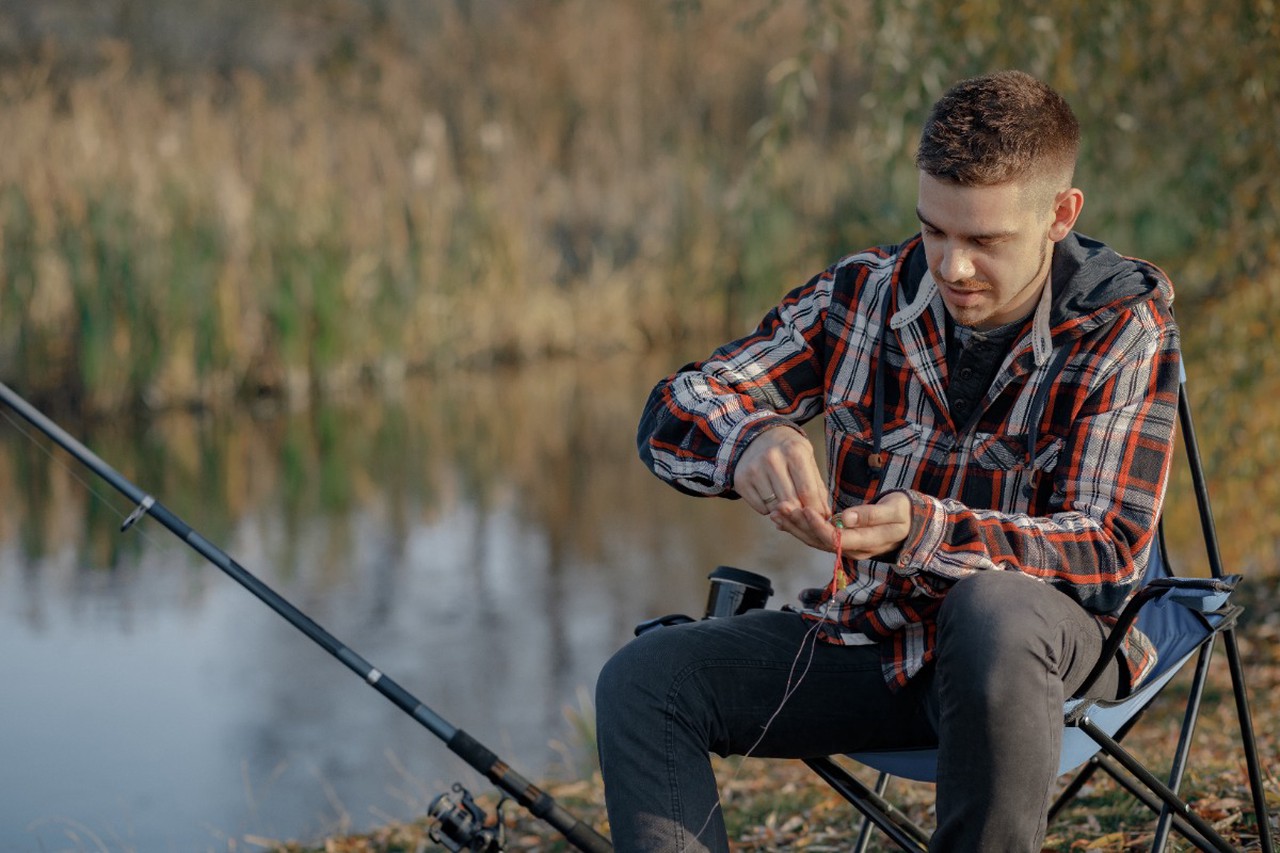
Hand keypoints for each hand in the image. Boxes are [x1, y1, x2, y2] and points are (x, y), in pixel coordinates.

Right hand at [734, 425, 827, 516]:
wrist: (757, 436)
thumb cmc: (788, 450)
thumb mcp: (807, 459)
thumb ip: (817, 488)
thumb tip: (824, 515)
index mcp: (794, 451)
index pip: (807, 491)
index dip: (816, 509)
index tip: (821, 517)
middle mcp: (772, 459)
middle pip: (791, 501)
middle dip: (801, 513)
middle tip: (805, 515)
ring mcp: (754, 470)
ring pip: (775, 508)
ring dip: (784, 511)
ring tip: (786, 499)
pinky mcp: (741, 481)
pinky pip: (761, 508)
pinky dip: (769, 509)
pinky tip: (771, 495)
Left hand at [772, 491, 911, 559]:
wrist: (910, 524)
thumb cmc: (904, 513)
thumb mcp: (894, 510)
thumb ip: (871, 515)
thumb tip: (846, 518)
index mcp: (866, 542)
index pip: (836, 538)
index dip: (817, 525)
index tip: (803, 509)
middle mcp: (852, 550)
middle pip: (819, 541)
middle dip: (799, 525)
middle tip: (781, 508)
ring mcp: (845, 548)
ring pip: (814, 540)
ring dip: (794, 527)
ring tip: (776, 513)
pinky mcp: (840, 541)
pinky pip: (816, 537)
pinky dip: (799, 528)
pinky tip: (783, 520)